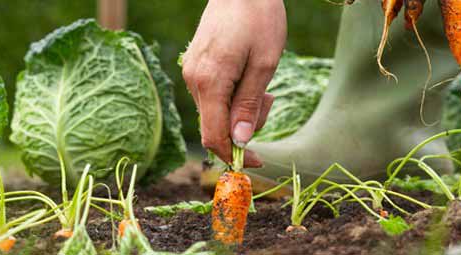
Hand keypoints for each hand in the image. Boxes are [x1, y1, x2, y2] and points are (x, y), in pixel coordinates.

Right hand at [182, 0, 286, 166]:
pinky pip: (213, 96)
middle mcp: (193, 81)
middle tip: (269, 99)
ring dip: (241, 108)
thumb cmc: (258, 19)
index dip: (234, 155)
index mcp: (209, 82)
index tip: (257, 161)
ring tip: (261, 83)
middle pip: (216, 125)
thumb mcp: (264, 65)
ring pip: (215, 111)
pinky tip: (246, 75)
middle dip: (245, 124)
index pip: (214, 136)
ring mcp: (192, 73)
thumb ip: (249, 105)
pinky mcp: (195, 66)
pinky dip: (232, 96)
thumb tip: (240, 142)